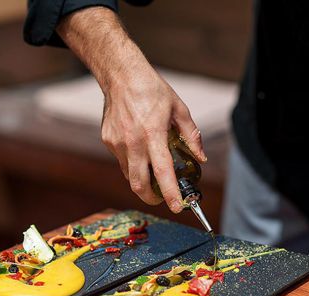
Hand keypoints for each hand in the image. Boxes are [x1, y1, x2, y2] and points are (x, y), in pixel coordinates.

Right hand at [56, 7, 205, 213]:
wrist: (120, 75)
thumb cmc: (152, 90)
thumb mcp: (179, 109)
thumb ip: (191, 135)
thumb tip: (201, 157)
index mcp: (153, 134)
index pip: (162, 172)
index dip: (170, 193)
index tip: (176, 207)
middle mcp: (133, 142)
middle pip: (139, 184)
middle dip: (151, 197)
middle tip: (161, 197)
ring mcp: (117, 143)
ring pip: (129, 174)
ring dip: (141, 179)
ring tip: (152, 172)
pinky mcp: (108, 141)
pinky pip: (122, 161)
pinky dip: (132, 163)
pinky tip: (139, 148)